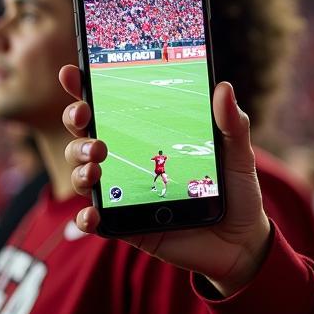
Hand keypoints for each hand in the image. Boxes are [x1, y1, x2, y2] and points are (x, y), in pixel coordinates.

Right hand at [59, 66, 271, 294]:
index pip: (111, 106)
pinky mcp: (127, 226)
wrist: (241, 241)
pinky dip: (87, 217)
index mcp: (151, 135)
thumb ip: (231, 123)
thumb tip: (224, 87)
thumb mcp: (237, 153)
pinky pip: (96, 222)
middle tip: (85, 116)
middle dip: (76, 120)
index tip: (71, 72)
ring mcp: (125, 193)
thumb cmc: (235, 190)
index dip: (85, 88)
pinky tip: (93, 214)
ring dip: (78, 163)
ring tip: (96, 159)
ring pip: (83, 173)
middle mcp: (130, 160)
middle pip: (85, 135)